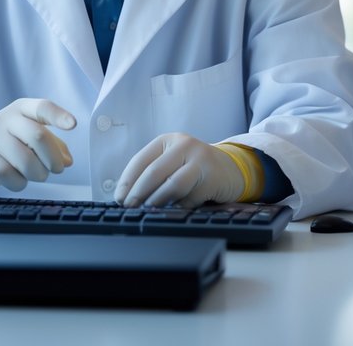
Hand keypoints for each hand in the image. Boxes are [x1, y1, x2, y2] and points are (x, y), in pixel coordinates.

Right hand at [0, 98, 75, 193]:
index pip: (42, 107)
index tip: (73, 125)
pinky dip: (21, 182)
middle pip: (37, 136)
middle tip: (57, 169)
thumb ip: (54, 144)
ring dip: (39, 173)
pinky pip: (10, 176)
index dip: (58, 116)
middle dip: (53, 157)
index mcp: (21, 109)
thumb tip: (66, 161)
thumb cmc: (14, 141)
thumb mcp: (32, 133)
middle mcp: (5, 120)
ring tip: (39, 174)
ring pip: (25, 160)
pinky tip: (20, 179)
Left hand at [114, 133, 244, 207]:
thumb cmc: (195, 168)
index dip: (127, 181)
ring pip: (172, 184)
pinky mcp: (213, 177)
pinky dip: (179, 207)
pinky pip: (190, 197)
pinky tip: (173, 211)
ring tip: (149, 210)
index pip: (140, 160)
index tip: (120, 198)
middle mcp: (183, 145)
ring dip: (157, 201)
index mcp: (167, 141)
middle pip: (154, 171)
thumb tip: (129, 196)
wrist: (232, 169)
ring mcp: (200, 159)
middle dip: (138, 193)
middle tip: (130, 208)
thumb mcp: (174, 161)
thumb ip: (154, 173)